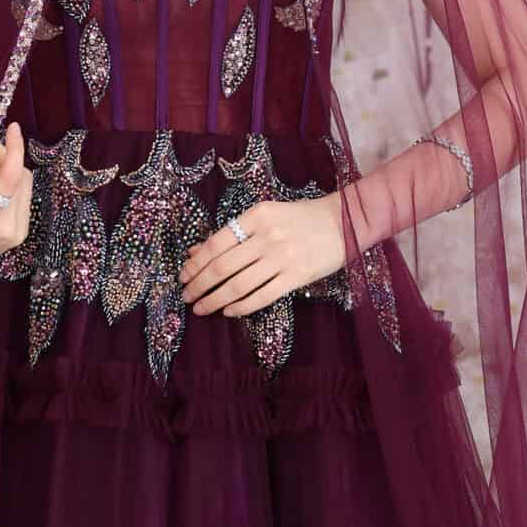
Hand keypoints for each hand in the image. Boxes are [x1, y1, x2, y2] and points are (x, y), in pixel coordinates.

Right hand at [0, 116, 33, 279]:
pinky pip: (24, 198)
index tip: (12, 127)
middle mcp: (7, 230)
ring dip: (10, 170)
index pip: (11, 176)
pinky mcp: (20, 236)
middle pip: (21, 176)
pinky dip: (12, 186)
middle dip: (5, 157)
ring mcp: (17, 235)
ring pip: (26, 185)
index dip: (14, 147)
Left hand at [178, 193, 346, 317]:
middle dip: (199, 285)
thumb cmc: (300, 218)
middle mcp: (267, 235)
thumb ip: (231, 233)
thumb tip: (195, 252)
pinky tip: (229, 311)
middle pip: (222, 267)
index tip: (183, 276)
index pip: (216, 243)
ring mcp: (283, 257)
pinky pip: (262, 296)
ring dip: (214, 299)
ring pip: (238, 285)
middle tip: (187, 297)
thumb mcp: (264, 216)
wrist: (343, 222)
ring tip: (201, 308)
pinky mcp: (297, 276)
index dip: (195, 264)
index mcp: (256, 215)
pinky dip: (241, 306)